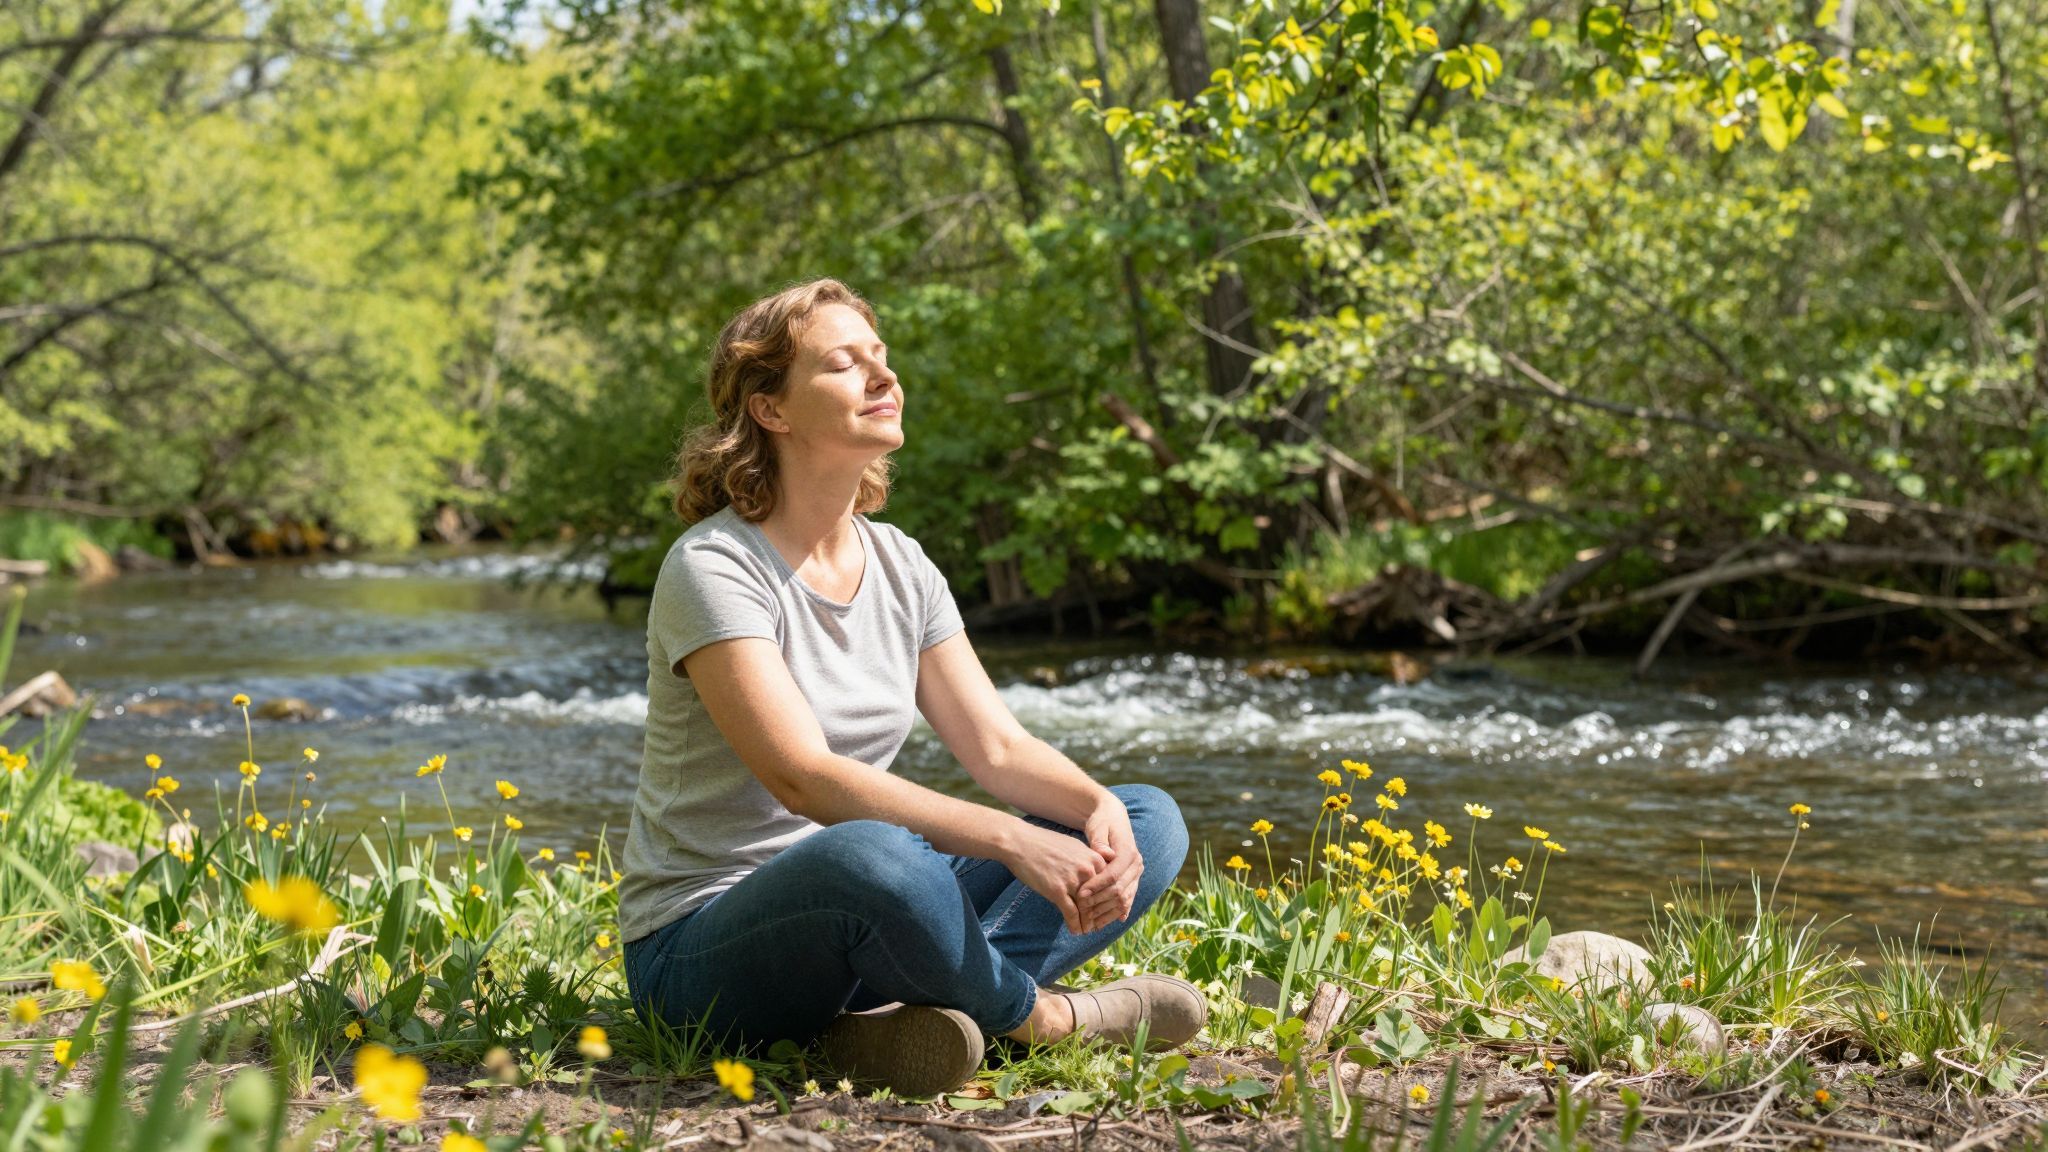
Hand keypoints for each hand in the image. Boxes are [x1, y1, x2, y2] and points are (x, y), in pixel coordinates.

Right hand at [1003, 820, 1106, 934]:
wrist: (1020, 843)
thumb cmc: (1045, 843)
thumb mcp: (1075, 845)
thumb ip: (1090, 859)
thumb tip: (1098, 870)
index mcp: (1094, 858)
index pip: (1109, 885)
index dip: (1107, 900)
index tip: (1106, 909)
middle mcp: (1087, 870)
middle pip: (1100, 899)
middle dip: (1099, 914)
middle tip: (1098, 924)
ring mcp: (1073, 880)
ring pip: (1087, 909)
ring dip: (1088, 923)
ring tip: (1088, 930)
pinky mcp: (1057, 890)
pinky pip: (1071, 913)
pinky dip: (1075, 925)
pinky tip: (1076, 931)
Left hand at [1075, 797, 1140, 933]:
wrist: (1113, 818)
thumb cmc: (1102, 822)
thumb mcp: (1098, 827)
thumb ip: (1099, 842)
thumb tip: (1105, 854)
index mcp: (1129, 852)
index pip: (1114, 875)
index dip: (1097, 886)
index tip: (1080, 894)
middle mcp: (1136, 864)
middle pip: (1120, 890)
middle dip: (1099, 902)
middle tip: (1081, 910)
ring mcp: (1136, 874)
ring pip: (1124, 899)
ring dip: (1106, 913)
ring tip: (1089, 922)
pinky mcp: (1133, 880)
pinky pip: (1127, 900)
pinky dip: (1115, 912)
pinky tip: (1102, 923)